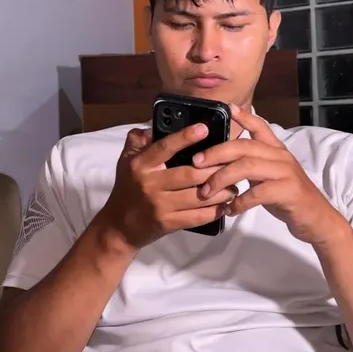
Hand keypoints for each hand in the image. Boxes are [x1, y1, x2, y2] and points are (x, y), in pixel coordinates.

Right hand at [94, 124, 238, 250]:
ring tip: (234, 186)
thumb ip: (137, 141)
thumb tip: (153, 125)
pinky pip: (197, 217)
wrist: (118, 226)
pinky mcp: (168, 224)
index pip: (165, 148)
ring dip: (221, 192)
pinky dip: (214, 211)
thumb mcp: (125, 161)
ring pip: (198, 196)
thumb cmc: (127, 188)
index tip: (204, 128)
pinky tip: (225, 205)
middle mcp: (150, 184)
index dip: (185, 137)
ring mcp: (159, 206)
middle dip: (216, 170)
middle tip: (232, 164)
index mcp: (140, 165)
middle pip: (190, 174)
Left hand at [192, 106, 348, 245]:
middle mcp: (281, 157)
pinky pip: (258, 193)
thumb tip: (224, 162)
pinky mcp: (288, 191)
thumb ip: (253, 165)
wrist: (317, 220)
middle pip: (244, 147)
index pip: (261, 127)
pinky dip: (239, 201)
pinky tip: (230, 209)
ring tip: (206, 192)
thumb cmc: (288, 198)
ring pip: (247, 167)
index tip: (228, 108)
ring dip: (222, 179)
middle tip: (196, 163)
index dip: (245, 118)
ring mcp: (286, 173)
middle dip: (217, 153)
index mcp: (276, 151)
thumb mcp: (270, 176)